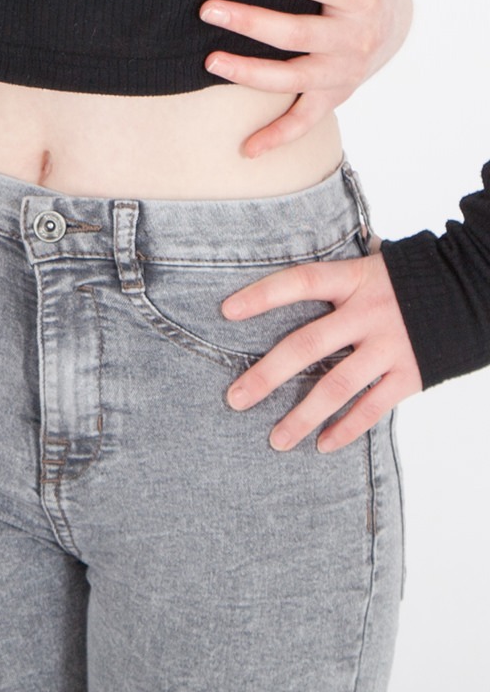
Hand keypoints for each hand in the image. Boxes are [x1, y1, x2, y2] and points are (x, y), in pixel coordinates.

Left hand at [199, 0, 409, 157]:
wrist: (397, 23)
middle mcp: (352, 38)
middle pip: (296, 34)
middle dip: (250, 23)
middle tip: (206, 9)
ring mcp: (342, 71)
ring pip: (293, 78)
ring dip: (250, 73)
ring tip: (209, 61)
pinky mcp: (333, 95)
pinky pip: (306, 121)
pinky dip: (278, 137)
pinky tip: (246, 149)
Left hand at [222, 248, 421, 450]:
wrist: (473, 291)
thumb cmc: (412, 276)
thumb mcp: (373, 262)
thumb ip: (338, 271)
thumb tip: (299, 246)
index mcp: (352, 280)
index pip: (299, 282)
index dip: (262, 295)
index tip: (226, 311)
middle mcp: (367, 314)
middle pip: (307, 345)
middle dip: (267, 375)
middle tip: (235, 399)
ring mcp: (389, 347)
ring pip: (337, 386)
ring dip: (303, 416)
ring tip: (275, 439)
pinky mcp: (411, 375)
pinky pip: (373, 407)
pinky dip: (348, 428)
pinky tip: (323, 444)